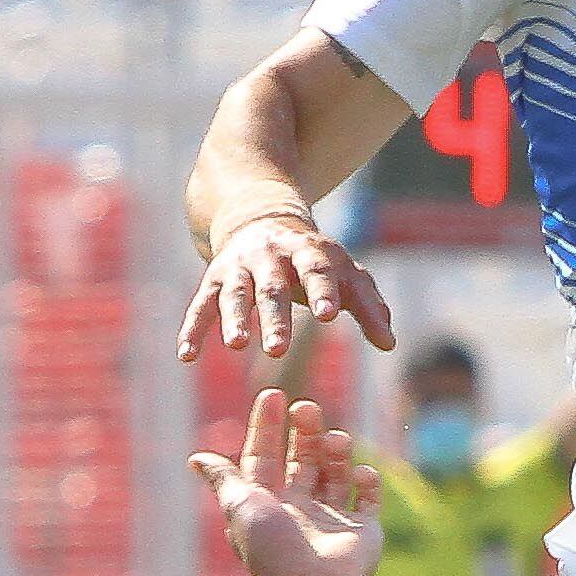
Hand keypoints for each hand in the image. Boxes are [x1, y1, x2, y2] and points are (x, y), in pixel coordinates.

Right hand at [174, 209, 397, 367]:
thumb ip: (369, 307)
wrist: (261, 219)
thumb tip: (389, 344)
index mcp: (308, 251)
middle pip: (273, 287)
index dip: (323, 291)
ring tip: (237, 346)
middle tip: (278, 349)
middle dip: (275, 317)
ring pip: (236, 293)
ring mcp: (240, 266)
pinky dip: (192, 329)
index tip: (329, 316)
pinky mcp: (214, 279)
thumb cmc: (314, 261)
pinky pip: (201, 305)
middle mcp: (271, 256)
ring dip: (236, 320)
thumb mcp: (345, 275)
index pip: (317, 270)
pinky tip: (186, 356)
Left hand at [189, 388, 379, 575]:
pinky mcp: (363, 530)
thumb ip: (223, 479)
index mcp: (268, 502)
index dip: (267, 426)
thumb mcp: (239, 505)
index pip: (266, 456)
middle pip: (303, 458)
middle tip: (307, 407)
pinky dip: (368, 480)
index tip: (272, 394)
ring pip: (336, 472)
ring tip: (336, 439)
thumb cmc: (270, 546)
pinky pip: (369, 498)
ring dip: (336, 451)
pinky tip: (360, 473)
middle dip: (305, 431)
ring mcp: (333, 518)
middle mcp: (300, 507)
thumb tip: (196, 457)